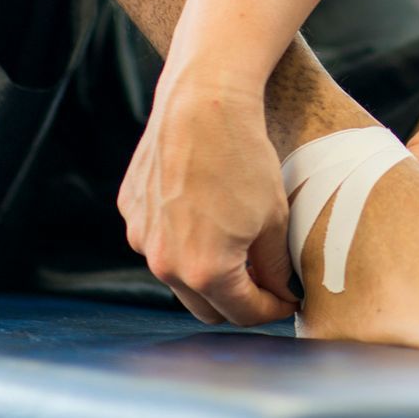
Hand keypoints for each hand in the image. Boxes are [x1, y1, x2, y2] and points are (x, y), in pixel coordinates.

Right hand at [118, 78, 297, 326]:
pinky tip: (204, 211)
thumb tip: (280, 292)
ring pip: (178, 275)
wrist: (203, 104)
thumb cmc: (244, 159)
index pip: (243, 314)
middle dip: (238, 300)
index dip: (272, 310)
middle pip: (207, 307)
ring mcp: (141, 238)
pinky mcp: (131, 211)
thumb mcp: (274, 219)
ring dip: (206, 271)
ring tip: (235, 242)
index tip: (287, 300)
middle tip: (265, 280)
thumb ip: (274, 268)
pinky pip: (158, 240)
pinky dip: (181, 239)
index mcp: (205, 272)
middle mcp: (165, 264)